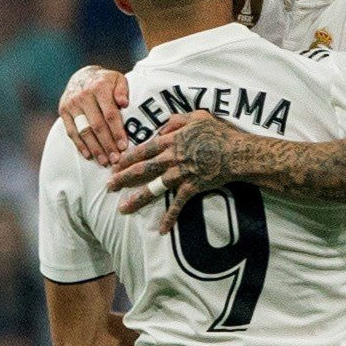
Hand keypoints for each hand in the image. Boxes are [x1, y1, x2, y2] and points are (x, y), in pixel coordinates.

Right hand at [60, 66, 130, 164]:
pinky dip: (80, 145)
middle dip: (107, 145)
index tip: (124, 147)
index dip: (117, 132)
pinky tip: (89, 156)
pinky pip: (71, 132)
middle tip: (116, 159)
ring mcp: (72, 104)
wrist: (82, 76)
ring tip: (104, 161)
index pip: (110, 114)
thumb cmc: (106, 82)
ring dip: (94, 149)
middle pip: (97, 125)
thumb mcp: (118, 79)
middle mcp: (83, 95)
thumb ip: (123, 90)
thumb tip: (124, 103)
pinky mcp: (63, 111)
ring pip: (84, 131)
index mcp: (99, 87)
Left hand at [109, 111, 238, 231]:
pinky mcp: (192, 188)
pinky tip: (162, 230)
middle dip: (123, 178)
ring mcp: (181, 174)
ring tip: (122, 208)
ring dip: (137, 199)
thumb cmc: (219, 133)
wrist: (236, 152)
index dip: (127, 158)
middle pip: (142, 169)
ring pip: (154, 188)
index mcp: (171, 141)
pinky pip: (179, 204)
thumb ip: (175, 121)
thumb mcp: (196, 116)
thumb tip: (161, 130)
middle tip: (109, 186)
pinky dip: (170, 217)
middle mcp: (171, 158)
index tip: (115, 165)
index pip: (143, 149)